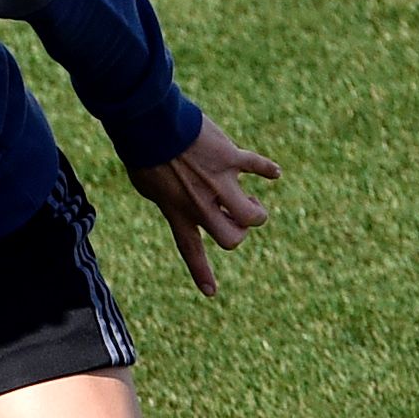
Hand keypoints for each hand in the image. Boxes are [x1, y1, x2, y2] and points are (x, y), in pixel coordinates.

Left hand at [126, 117, 280, 296]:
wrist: (152, 125)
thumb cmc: (144, 153)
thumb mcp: (149, 186)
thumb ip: (168, 198)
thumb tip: (178, 200)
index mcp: (179, 212)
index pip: (192, 250)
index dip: (202, 273)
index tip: (210, 292)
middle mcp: (202, 204)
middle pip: (232, 238)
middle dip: (239, 233)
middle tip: (235, 217)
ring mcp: (219, 182)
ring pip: (252, 215)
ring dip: (256, 211)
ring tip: (250, 199)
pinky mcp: (231, 158)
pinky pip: (257, 166)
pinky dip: (268, 170)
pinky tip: (274, 173)